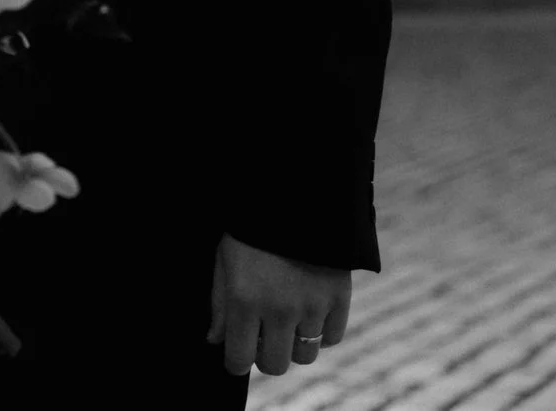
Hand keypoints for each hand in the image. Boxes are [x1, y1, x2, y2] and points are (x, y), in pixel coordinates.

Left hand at [207, 234, 351, 376]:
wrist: (297, 190)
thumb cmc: (252, 224)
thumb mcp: (224, 257)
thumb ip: (219, 303)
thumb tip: (215, 340)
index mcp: (244, 299)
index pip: (239, 360)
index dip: (236, 361)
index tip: (237, 352)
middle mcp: (279, 309)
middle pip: (275, 365)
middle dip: (266, 355)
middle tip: (264, 334)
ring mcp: (313, 305)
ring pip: (305, 355)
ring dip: (295, 343)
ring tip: (288, 318)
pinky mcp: (340, 296)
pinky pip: (333, 337)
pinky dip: (323, 330)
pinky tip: (311, 310)